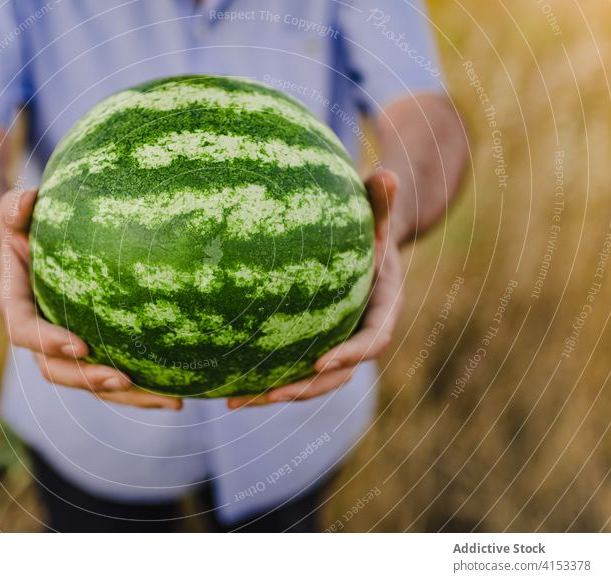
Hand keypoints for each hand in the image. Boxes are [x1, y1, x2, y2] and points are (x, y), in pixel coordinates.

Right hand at [0, 189, 181, 409]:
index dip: (48, 343)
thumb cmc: (31, 223)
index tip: (82, 344)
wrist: (43, 243)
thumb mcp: (18, 211)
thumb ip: (15, 208)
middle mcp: (39, 335)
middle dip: (90, 380)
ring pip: (91, 382)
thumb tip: (23, 207)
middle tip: (124, 380)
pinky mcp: (93, 351)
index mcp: (17, 306)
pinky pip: (113, 375)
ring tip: (168, 402)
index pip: (25, 332)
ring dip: (127, 396)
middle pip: (59, 371)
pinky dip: (142, 389)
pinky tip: (178, 396)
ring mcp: (66, 347)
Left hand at [228, 170, 402, 408]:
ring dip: (276, 394)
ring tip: (235, 402)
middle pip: (338, 376)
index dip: (350, 356)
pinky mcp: (312, 348)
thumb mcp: (376, 217)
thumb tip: (385, 173)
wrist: (366, 253)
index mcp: (383, 310)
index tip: (320, 361)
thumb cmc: (369, 231)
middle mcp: (360, 336)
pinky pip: (291, 369)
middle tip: (272, 394)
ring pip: (311, 382)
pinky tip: (225, 385)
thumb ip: (380, 201)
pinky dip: (263, 380)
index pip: (374, 341)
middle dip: (306, 389)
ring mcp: (336, 346)